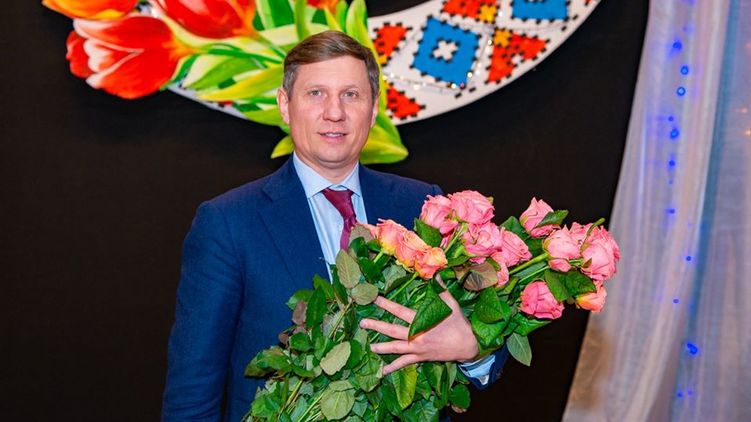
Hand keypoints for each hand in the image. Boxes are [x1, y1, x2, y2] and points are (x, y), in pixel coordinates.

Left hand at [359, 290, 478, 374]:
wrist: (468, 346)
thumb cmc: (459, 324)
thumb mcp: (451, 305)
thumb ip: (441, 290)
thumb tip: (436, 274)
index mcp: (422, 321)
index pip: (399, 311)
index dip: (386, 305)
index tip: (374, 299)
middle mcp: (417, 336)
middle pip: (392, 330)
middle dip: (376, 326)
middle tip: (362, 323)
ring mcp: (418, 348)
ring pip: (396, 348)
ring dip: (382, 348)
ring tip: (370, 347)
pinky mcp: (421, 357)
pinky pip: (405, 363)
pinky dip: (394, 367)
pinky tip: (383, 371)